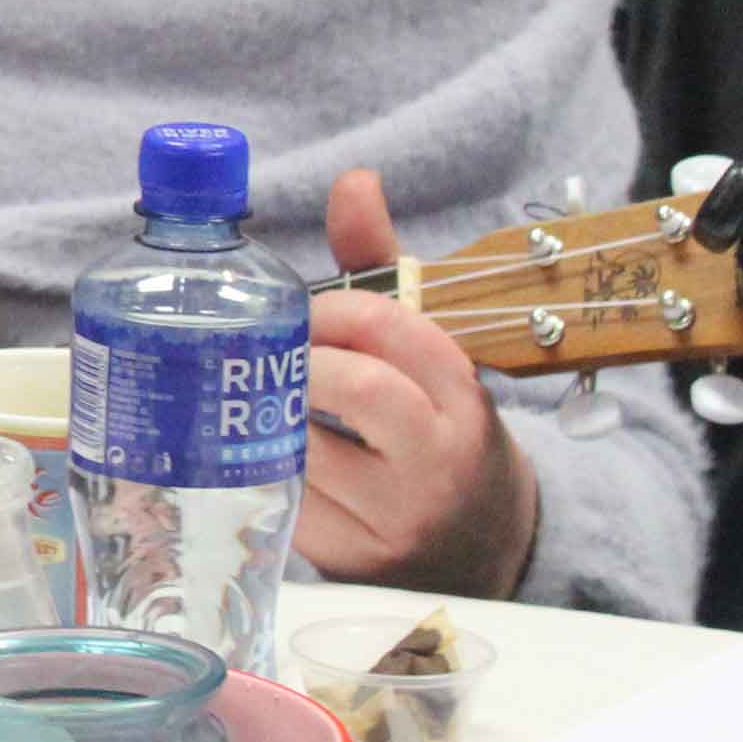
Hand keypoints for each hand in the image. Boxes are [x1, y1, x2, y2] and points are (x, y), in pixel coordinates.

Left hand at [296, 170, 539, 601]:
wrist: (482, 548)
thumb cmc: (435, 427)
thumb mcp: (427, 352)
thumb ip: (381, 268)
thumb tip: (353, 180)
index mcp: (465, 401)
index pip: (396, 331)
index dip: (335, 308)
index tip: (306, 311)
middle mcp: (439, 462)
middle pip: (354, 387)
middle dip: (298, 356)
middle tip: (275, 352)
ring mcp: (395, 518)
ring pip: (304, 443)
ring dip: (267, 409)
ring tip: (261, 394)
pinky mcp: (350, 561)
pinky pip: (282, 495)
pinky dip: (260, 461)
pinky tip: (260, 446)